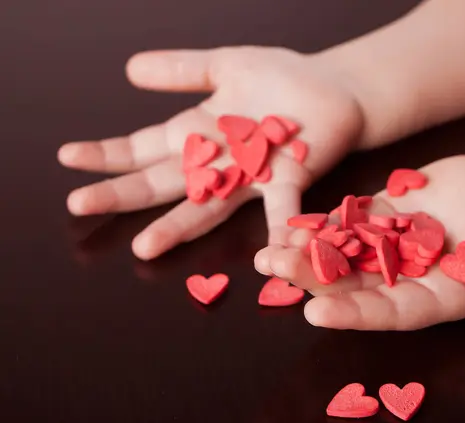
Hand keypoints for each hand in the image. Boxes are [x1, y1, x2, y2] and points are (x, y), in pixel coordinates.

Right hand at [58, 46, 363, 258]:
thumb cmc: (281, 78)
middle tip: (80, 204)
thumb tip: (129, 70)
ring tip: (146, 245)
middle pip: (164, 181)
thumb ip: (182, 70)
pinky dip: (277, 230)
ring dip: (178, 227)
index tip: (68, 157)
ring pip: (208, 205)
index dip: (108, 154)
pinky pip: (282, 208)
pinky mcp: (291, 179)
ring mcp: (252, 177)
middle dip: (123, 193)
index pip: (144, 146)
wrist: (334, 90)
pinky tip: (267, 254)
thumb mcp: (225, 65)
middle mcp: (218, 163)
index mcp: (199, 134)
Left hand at [255, 155, 464, 335]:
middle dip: (314, 280)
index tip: (315, 314)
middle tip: (274, 270)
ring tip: (265, 254)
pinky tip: (285, 223)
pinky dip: (317, 226)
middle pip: (355, 286)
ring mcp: (387, 251)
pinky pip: (344, 226)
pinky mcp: (378, 221)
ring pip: (341, 258)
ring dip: (303, 256)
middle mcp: (404, 280)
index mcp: (435, 298)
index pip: (392, 312)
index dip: (356, 314)